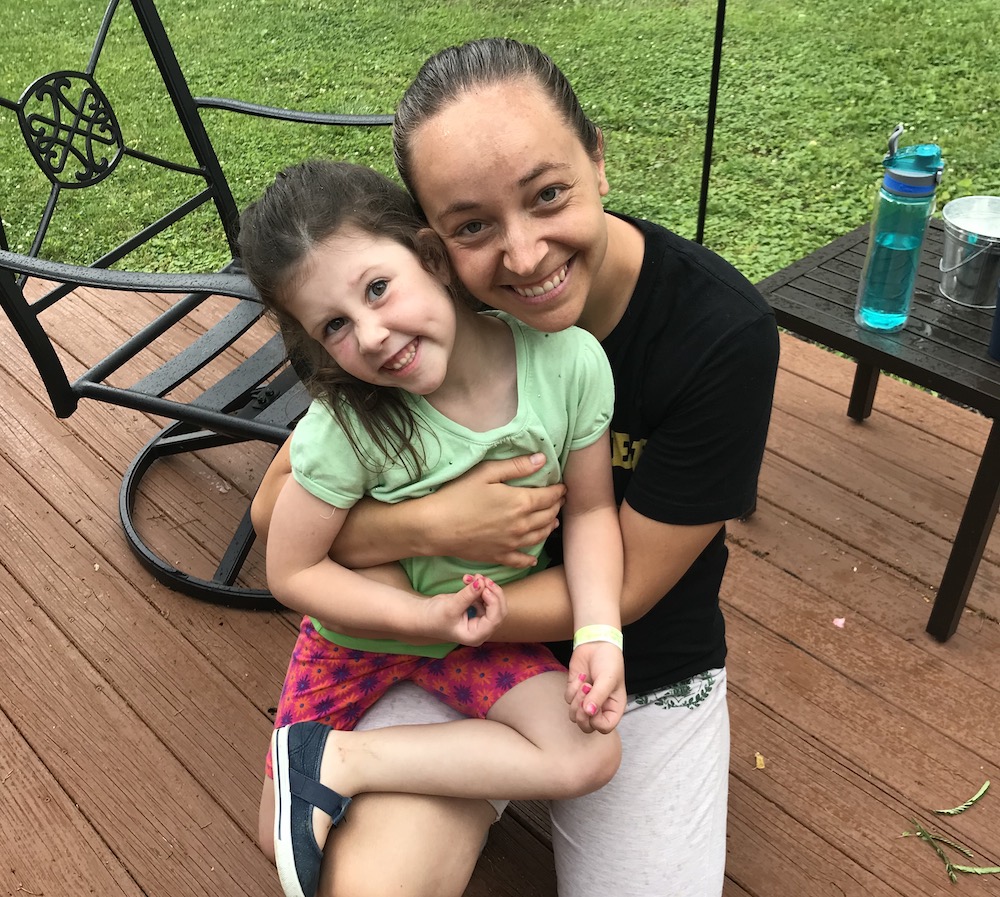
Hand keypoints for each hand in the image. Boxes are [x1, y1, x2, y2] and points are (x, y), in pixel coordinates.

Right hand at [421, 574, 507, 645]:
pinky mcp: (477, 609)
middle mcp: (482, 629)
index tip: (485, 588)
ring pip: (493, 600)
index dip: (494, 602)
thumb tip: (482, 582)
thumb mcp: (451, 606)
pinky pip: (485, 596)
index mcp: (476, 635)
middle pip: (499, 610)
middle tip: (483, 579)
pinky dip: (479, 586)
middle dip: (493, 593)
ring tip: (473, 576)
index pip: (494, 619)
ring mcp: (481, 619)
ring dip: (485, 586)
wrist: (424, 615)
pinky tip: (468, 579)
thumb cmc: (434, 617)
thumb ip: (468, 595)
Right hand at [424, 454, 564, 567]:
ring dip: (549, 527)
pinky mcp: (499, 556)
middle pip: (547, 516)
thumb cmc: (458, 495)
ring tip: (552, 521)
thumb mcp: (487, 473)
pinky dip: (530, 558)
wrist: (436, 526)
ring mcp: (511, 544)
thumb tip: (542, 460)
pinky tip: (532, 557)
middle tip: (558, 501)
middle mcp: (521, 525)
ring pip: (539, 537)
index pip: (549, 496)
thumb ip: (517, 466)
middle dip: (556, 507)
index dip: (558, 491)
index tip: (562, 487)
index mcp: (521, 502)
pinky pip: (521, 560)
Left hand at [565, 641, 625, 733]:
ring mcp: (586, 700)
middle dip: (581, 713)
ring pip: (574, 715)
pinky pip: (568, 699)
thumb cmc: (609, 661)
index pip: (604, 728)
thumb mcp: (608, 679)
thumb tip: (588, 713)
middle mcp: (600, 707)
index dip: (596, 722)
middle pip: (586, 726)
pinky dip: (572, 689)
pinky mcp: (575, 691)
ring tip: (585, 683)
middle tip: (585, 695)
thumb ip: (598, 697)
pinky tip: (581, 676)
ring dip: (576, 699)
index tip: (593, 707)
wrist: (595, 643)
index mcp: (613, 707)